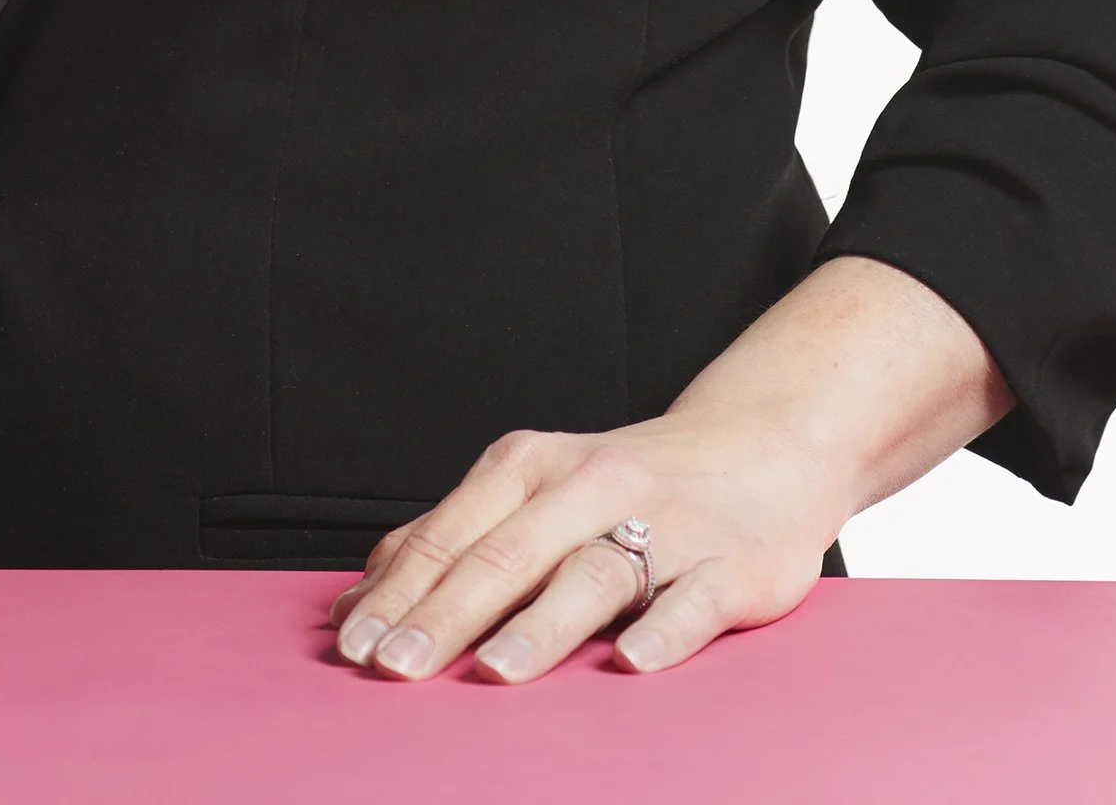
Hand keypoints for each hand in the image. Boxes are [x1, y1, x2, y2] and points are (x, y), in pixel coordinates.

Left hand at [326, 258, 1008, 683]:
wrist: (762, 443)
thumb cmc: (625, 486)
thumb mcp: (532, 492)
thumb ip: (450, 540)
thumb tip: (354, 604)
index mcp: (532, 468)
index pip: (451, 533)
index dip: (400, 591)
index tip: (353, 648)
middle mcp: (592, 485)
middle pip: (507, 554)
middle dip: (446, 614)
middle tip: (395, 670)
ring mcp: (667, 522)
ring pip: (593, 573)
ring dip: (540, 624)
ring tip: (494, 672)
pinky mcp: (733, 562)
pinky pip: (694, 599)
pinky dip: (662, 630)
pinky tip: (631, 663)